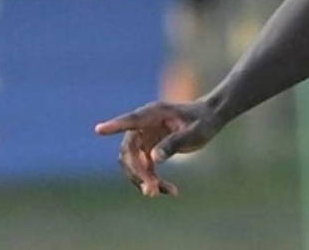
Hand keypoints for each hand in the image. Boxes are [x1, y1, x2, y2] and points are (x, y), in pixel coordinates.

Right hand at [94, 100, 220, 197]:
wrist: (209, 119)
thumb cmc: (203, 121)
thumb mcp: (195, 132)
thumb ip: (175, 143)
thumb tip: (153, 158)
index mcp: (154, 113)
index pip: (131, 120)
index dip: (115, 126)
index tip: (99, 130)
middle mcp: (144, 125)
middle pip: (129, 151)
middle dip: (137, 173)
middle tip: (151, 191)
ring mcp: (144, 138)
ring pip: (133, 164)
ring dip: (143, 180)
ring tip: (160, 193)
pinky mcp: (148, 149)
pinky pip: (144, 169)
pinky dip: (153, 181)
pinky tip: (171, 191)